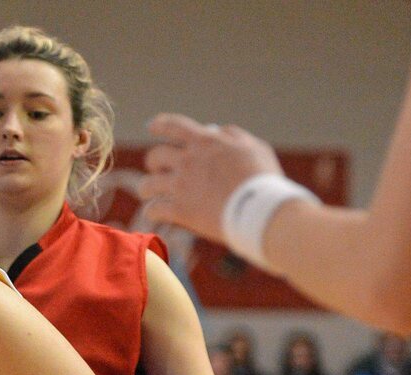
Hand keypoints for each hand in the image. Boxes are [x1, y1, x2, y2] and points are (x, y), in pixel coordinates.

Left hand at [137, 114, 281, 240]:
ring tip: (149, 195)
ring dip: (147, 189)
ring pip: (147, 184)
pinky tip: (155, 215)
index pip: (174, 125)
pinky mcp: (179, 210)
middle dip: (154, 163)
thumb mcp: (254, 147)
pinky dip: (152, 212)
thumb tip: (218, 131)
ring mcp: (181, 185)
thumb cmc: (263, 179)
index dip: (160, 124)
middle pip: (155, 156)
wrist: (260, 209)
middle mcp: (188, 161)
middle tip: (157, 171)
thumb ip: (233, 136)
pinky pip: (153, 209)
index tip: (152, 127)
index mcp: (206, 142)